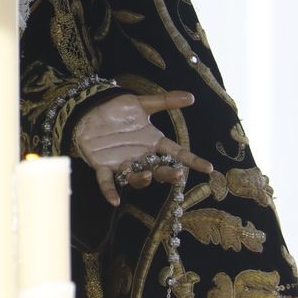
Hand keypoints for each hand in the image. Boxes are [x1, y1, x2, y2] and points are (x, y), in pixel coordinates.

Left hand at [71, 91, 213, 206]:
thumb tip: (191, 97)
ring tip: (146, 175)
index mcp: (152, 142)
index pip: (176, 152)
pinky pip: (107, 182)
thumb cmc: (117, 110)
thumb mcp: (141, 104)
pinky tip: (114, 200)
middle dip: (167, 174)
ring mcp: (122, 163)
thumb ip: (164, 102)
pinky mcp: (103, 166)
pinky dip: (110, 191)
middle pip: (157, 169)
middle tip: (176, 174)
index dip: (191, 160)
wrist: (88, 112)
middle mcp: (140, 156)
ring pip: (135, 177)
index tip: (208, 167)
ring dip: (141, 179)